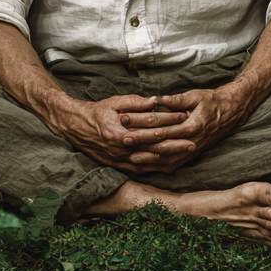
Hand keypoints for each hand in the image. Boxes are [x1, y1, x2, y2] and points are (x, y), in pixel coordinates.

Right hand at [52, 95, 190, 173]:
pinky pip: (143, 169)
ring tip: (188, 152)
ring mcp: (120, 161)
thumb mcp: (114, 102)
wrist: (77, 128)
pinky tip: (172, 165)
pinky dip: (158, 167)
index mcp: (119, 133)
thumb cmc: (97, 113)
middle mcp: (120, 150)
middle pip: (154, 148)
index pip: (150, 127)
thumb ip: (135, 102)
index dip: (169, 121)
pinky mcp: (120, 167)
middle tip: (194, 140)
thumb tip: (155, 101)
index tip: (184, 117)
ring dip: (171, 157)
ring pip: (151, 161)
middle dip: (176, 144)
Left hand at [118, 87, 246, 168]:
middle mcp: (191, 142)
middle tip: (122, 142)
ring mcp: (191, 151)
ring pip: (166, 159)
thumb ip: (179, 100)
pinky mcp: (191, 154)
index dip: (143, 128)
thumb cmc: (212, 102)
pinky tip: (147, 168)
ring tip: (129, 159)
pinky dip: (159, 166)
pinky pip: (173, 163)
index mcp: (192, 126)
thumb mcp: (196, 96)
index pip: (162, 129)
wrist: (230, 112)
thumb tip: (162, 100)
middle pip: (161, 147)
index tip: (127, 126)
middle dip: (140, 145)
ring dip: (148, 160)